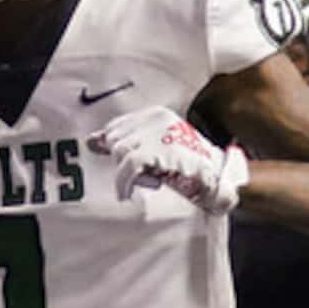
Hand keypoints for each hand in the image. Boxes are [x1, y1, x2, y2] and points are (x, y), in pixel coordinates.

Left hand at [90, 105, 249, 214]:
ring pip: (119, 151)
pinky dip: (123, 181)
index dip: (114, 147)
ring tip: (144, 181)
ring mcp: (159, 133)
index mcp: (156, 115)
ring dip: (125, 172)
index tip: (120, 165)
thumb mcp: (155, 149)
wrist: (216, 180)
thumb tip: (91, 141)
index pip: (117, 127)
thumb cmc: (186, 166)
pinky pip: (128, 165)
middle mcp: (157, 119)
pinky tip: (125, 192)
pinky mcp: (160, 150)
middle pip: (116, 140)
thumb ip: (125, 142)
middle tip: (141, 176)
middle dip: (122, 161)